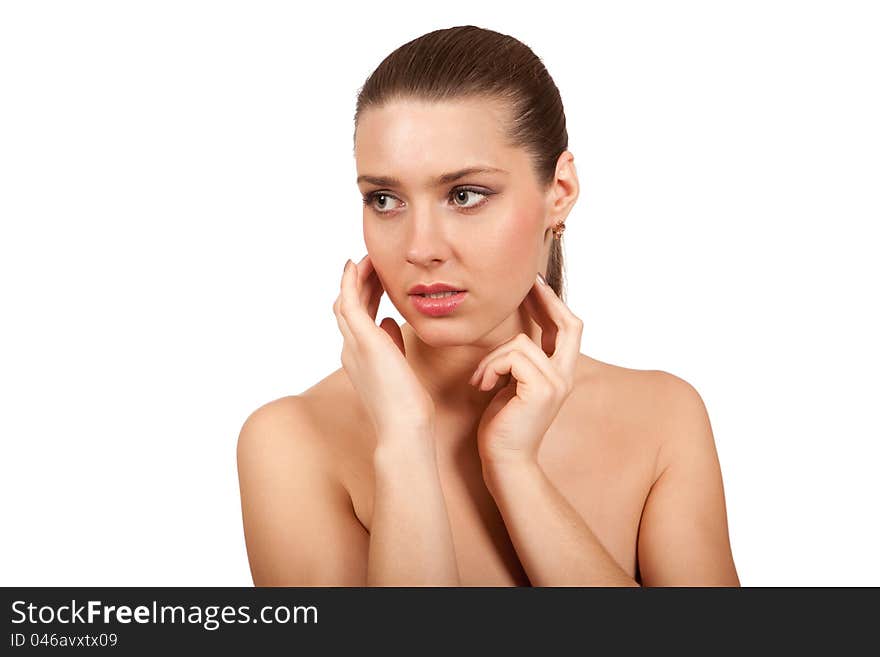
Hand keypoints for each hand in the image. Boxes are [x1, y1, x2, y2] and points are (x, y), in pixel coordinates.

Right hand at [332, 255, 435, 439]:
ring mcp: (353, 345)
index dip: (365, 295)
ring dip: (356, 277)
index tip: (377, 279)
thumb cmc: (407, 406)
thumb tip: (390, 322)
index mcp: (360, 357)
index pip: (358, 318)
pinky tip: (357, 264)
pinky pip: (350, 303)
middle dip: (361, 282)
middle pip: (349, 305)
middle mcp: (350, 349)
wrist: (404, 429)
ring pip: (346, 301)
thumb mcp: (400, 368)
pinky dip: (351, 282)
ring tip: (369, 258)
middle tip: (373, 262)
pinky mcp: (363, 341)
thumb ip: (392, 344)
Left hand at [469, 273, 582, 469]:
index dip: (553, 303)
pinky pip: (512, 356)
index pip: (567, 328)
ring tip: (480, 380)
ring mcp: (557, 383)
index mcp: (560, 373)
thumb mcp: (512, 384)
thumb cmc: (501, 425)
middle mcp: (566, 376)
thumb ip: (520, 361)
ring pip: (521, 341)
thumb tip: (513, 334)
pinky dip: (489, 367)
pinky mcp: (542, 389)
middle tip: (527, 283)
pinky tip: (481, 387)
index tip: (533, 284)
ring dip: (492, 358)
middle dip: (547, 299)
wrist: (504, 461)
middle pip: (571, 324)